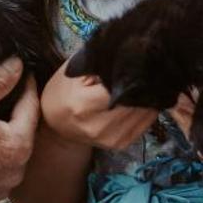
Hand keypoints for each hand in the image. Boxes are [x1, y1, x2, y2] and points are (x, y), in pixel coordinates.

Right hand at [0, 59, 39, 202]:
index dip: (26, 87)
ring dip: (3, 141)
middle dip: (17, 115)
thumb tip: (17, 64)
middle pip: (22, 135)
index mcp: (19, 146)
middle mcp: (16, 172)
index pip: (31, 108)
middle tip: (10, 96)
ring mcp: (0, 189)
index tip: (23, 73)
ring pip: (8, 157)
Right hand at [40, 66, 154, 150]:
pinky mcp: (120, 144)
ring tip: (138, 84)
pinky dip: (146, 110)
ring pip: (144, 112)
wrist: (56, 124)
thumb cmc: (63, 92)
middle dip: (140, 85)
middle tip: (141, 71)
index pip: (121, 88)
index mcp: (84, 105)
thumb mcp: (73, 71)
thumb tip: (128, 58)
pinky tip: (138, 99)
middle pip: (135, 101)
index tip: (134, 62)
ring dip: (145, 97)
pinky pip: (145, 123)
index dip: (130, 73)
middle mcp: (98, 126)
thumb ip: (98, 63)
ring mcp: (111, 138)